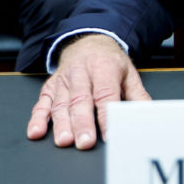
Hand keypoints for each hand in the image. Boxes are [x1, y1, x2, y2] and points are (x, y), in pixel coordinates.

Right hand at [27, 34, 150, 149]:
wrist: (89, 41)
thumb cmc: (110, 61)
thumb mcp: (128, 73)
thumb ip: (137, 95)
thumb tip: (146, 114)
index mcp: (103, 66)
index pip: (105, 93)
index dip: (106, 114)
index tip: (109, 134)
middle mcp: (81, 72)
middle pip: (81, 99)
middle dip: (82, 122)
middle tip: (85, 142)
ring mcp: (63, 79)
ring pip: (61, 103)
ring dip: (61, 124)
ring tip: (65, 141)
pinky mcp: (50, 86)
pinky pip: (42, 102)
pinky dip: (37, 118)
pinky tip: (36, 132)